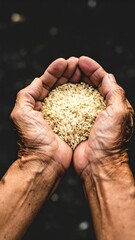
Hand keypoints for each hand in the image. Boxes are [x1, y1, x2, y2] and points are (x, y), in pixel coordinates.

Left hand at [11, 57, 78, 175]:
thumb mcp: (21, 113)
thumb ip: (26, 95)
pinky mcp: (72, 123)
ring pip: (69, 94)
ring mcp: (61, 116)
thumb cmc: (32, 139)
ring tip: (82, 70)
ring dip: (74, 81)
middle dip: (66, 73)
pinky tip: (87, 88)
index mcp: (35, 105)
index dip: (54, 71)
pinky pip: (78, 107)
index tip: (64, 61)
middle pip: (58, 86)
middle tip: (75, 63)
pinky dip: (82, 96)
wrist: (45, 161)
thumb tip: (37, 80)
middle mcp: (48, 108)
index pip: (45, 83)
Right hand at [73, 56, 133, 175]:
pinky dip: (67, 97)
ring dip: (74, 83)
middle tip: (72, 64)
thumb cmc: (110, 140)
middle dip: (83, 73)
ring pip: (82, 94)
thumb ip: (114, 92)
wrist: (98, 164)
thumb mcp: (118, 112)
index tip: (82, 60)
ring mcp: (90, 117)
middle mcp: (103, 110)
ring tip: (66, 74)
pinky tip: (60, 91)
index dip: (94, 69)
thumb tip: (107, 76)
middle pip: (93, 85)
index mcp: (115, 105)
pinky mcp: (79, 124)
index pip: (105, 81)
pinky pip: (72, 107)